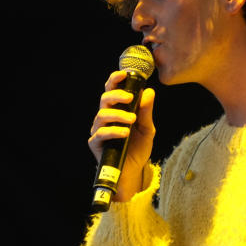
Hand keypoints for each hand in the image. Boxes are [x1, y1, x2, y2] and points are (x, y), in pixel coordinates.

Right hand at [87, 71, 155, 201]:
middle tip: (130, 98)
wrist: (133, 171)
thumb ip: (146, 111)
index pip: (112, 90)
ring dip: (118, 114)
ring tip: (132, 119)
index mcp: (117, 110)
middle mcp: (105, 117)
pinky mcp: (96, 143)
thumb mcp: (147, 129)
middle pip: (104, 98)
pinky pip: (101, 133)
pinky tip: (124, 132)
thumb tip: (149, 91)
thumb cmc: (138, 148)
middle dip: (117, 95)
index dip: (115, 80)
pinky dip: (113, 131)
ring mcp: (99, 129)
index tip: (124, 74)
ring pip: (102, 114)